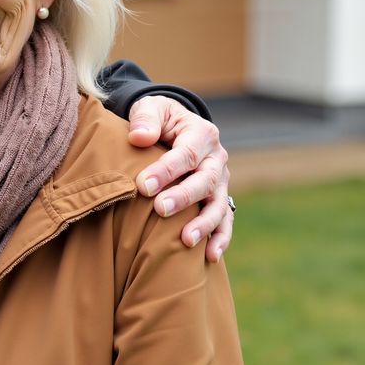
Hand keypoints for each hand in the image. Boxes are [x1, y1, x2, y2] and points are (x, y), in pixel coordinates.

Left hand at [126, 95, 233, 261]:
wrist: (173, 129)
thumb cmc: (157, 120)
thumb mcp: (150, 108)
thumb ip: (144, 119)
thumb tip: (139, 137)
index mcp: (201, 134)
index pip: (186, 154)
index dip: (166, 170)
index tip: (143, 186)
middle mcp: (216, 158)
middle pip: (205, 180)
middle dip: (184, 196)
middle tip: (161, 209)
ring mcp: (221, 182)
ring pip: (219, 204)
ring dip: (204, 224)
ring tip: (186, 240)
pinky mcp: (220, 200)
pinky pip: (225, 221)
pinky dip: (220, 238)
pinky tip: (210, 256)